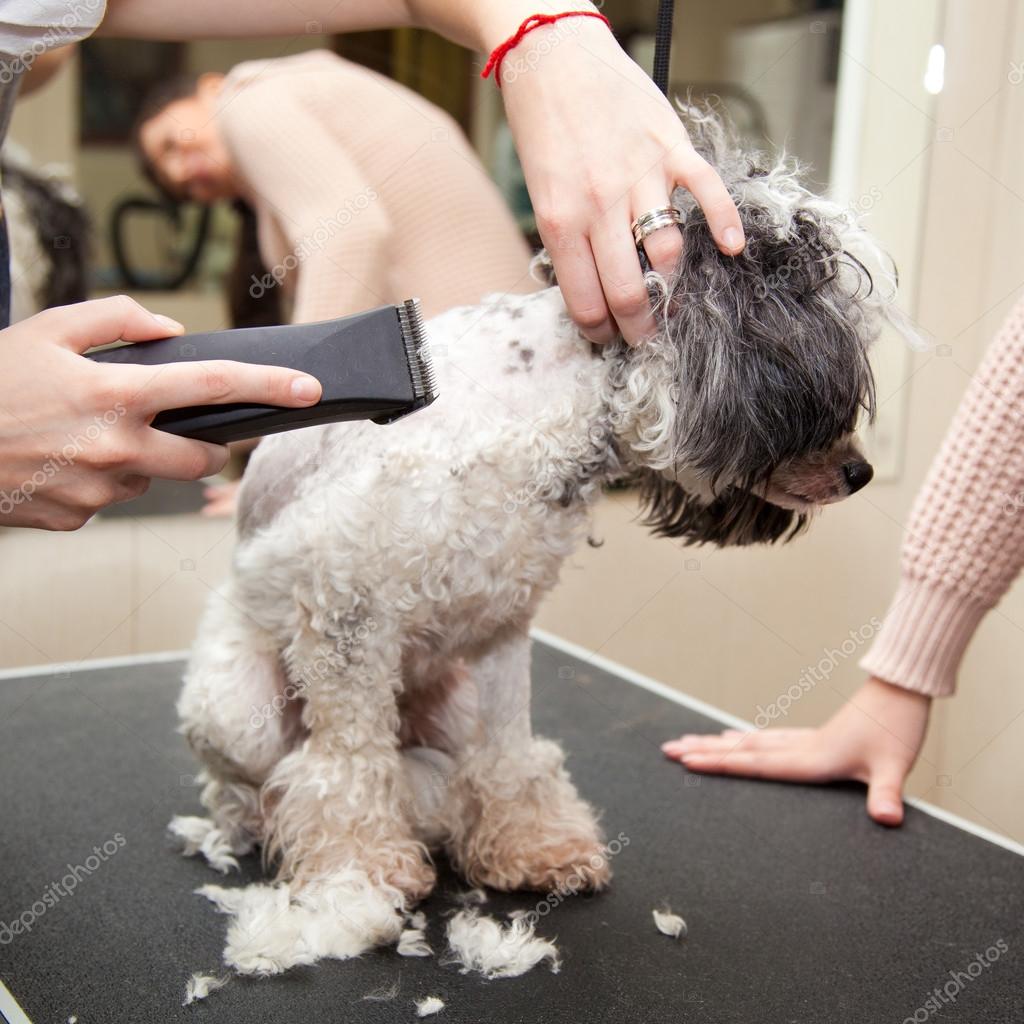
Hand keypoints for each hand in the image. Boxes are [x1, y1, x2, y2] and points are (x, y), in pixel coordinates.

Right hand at [0, 295, 321, 529]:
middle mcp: (116, 448)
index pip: (215, 388)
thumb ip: (116, 319)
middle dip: (205, 447)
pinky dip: (97, 481)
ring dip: (137, 459)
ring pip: (150, 479)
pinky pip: (109, 499)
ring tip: (82, 436)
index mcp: (117, 395)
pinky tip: (58, 461)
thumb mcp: (48, 329)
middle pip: (202, 458)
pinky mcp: (76, 517)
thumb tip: (170, 332)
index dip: (269, 386)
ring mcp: (97, 490)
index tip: (309, 388)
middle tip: (179, 428)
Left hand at [500, 14, 744, 344]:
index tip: (606, 336)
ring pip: (669, 253)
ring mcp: (640, 175)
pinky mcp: (671, 146)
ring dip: (672, 287)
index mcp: (559, 219)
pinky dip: (725, 225)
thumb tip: (594, 285)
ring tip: (668, 301)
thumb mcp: (539, 192)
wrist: (553, 53)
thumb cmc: (542, 126)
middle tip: (641, 334)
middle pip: (631, 291)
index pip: (587, 301)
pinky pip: (708, 193)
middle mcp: (600, 203)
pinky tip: (731, 249)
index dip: (599, 330)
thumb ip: (567, 238)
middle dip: (638, 325)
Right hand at [661, 677, 931, 825]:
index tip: (686, 761)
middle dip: (703, 751)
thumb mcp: (894, 765)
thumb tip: (886, 819)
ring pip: (751, 742)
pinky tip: (739, 738)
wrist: (902, 692)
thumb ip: (886, 794)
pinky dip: (746, 740)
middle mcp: (800, 747)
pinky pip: (768, 740)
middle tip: (668, 750)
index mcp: (810, 757)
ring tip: (691, 743)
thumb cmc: (897, 728)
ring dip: (719, 744)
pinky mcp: (815, 737)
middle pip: (742, 750)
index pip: (755, 763)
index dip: (720, 764)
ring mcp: (805, 740)